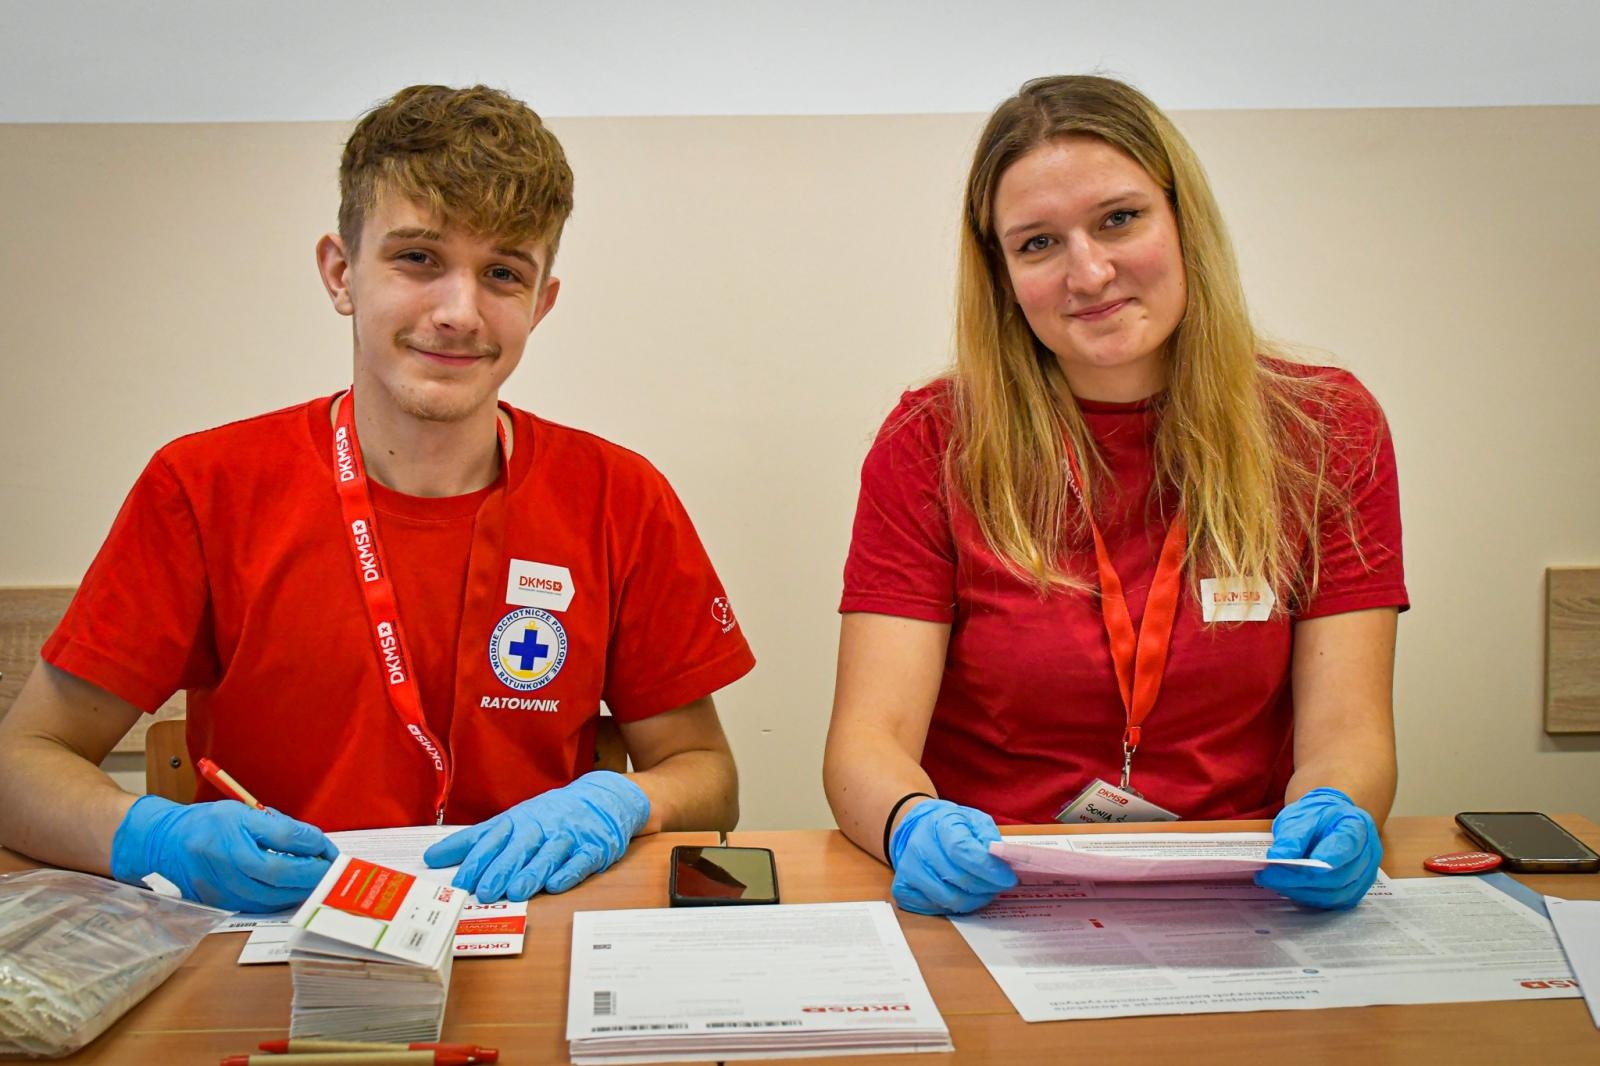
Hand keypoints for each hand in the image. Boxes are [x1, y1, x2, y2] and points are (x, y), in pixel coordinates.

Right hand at [109, 794, 337, 912]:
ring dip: (299, 892)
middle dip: (312, 876)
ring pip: (270, 899)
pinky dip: (280, 900)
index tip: (330, 851)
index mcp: (231, 839)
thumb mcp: (244, 812)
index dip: (312, 852)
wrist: (164, 842)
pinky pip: (257, 906)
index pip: (283, 850)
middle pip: (279, 879)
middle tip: (332, 870)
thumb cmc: (208, 823)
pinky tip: (294, 890)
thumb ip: (281, 828)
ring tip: (318, 881)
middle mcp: (224, 869)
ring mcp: (220, 891)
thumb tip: (315, 844)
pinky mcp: (219, 904)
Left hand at [423, 771, 648, 901]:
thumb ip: (475, 841)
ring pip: (550, 854)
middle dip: (502, 868)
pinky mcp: (594, 847)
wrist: (602, 798)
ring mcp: (569, 836)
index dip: (477, 859)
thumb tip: (433, 857)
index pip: (494, 838)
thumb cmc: (549, 815)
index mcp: (519, 820)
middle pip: (520, 847)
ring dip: (533, 872)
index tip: (460, 880)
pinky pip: (582, 860)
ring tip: (517, 892)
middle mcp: (542, 826)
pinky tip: (557, 885)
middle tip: (485, 890)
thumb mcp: (512, 821)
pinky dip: (570, 872)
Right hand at [888, 798, 1017, 914]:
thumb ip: (989, 838)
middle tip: (1000, 886)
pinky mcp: (903, 888)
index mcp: (940, 824)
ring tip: (984, 891)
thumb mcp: (973, 820)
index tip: (1008, 878)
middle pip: (960, 879)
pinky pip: (935, 909)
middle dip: (988, 887)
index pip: (963, 851)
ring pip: (949, 899)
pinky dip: (954, 907)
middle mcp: (920, 847)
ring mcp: (909, 870)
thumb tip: (1004, 861)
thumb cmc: (949, 826)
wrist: (915, 829)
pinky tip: (962, 894)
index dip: (989, 869)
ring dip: (974, 900)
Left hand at [1254, 787, 1381, 908]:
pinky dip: (1310, 898)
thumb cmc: (1317, 817)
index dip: (1326, 859)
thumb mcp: (1300, 817)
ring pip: (1336, 893)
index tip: (1303, 868)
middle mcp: (1368, 853)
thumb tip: (1277, 859)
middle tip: (1270, 876)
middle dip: (1302, 879)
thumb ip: (1292, 838)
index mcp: (1357, 826)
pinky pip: (1334, 901)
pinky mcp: (1355, 890)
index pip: (1346, 846)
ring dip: (1303, 892)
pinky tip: (1289, 889)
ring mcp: (1364, 875)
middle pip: (1339, 875)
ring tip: (1274, 882)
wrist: (1330, 821)